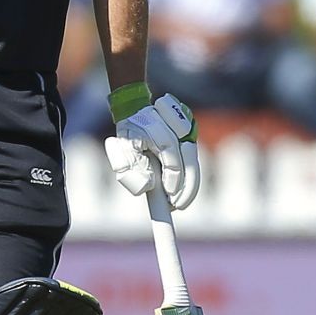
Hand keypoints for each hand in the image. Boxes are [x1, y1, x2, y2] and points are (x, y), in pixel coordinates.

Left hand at [104, 84, 201, 208]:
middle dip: (187, 187)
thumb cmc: (128, 133)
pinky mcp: (191, 130)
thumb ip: (130, 171)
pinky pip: (193, 156)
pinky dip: (190, 174)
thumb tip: (147, 187)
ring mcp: (187, 126)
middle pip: (189, 161)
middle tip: (178, 205)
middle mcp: (176, 127)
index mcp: (157, 131)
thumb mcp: (122, 153)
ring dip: (190, 182)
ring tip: (181, 201)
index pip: (172, 160)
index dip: (174, 181)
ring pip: (193, 159)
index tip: (171, 200)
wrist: (136, 109)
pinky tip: (183, 189)